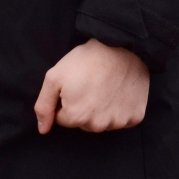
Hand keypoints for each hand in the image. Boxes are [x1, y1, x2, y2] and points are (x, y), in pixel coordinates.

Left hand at [34, 38, 148, 133]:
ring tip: (102, 87)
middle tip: (87, 85)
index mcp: (76, 117)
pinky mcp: (135, 117)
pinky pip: (121, 120)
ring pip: (101, 122)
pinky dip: (118, 109)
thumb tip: (43, 130)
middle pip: (82, 123)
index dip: (64, 101)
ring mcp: (118, 122)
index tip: (72, 87)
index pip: (63, 119)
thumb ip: (44, 106)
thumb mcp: (54, 78)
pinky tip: (116, 92)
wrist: (120, 48)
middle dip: (81, 107)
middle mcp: (98, 125)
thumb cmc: (85, 61)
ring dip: (100, 110)